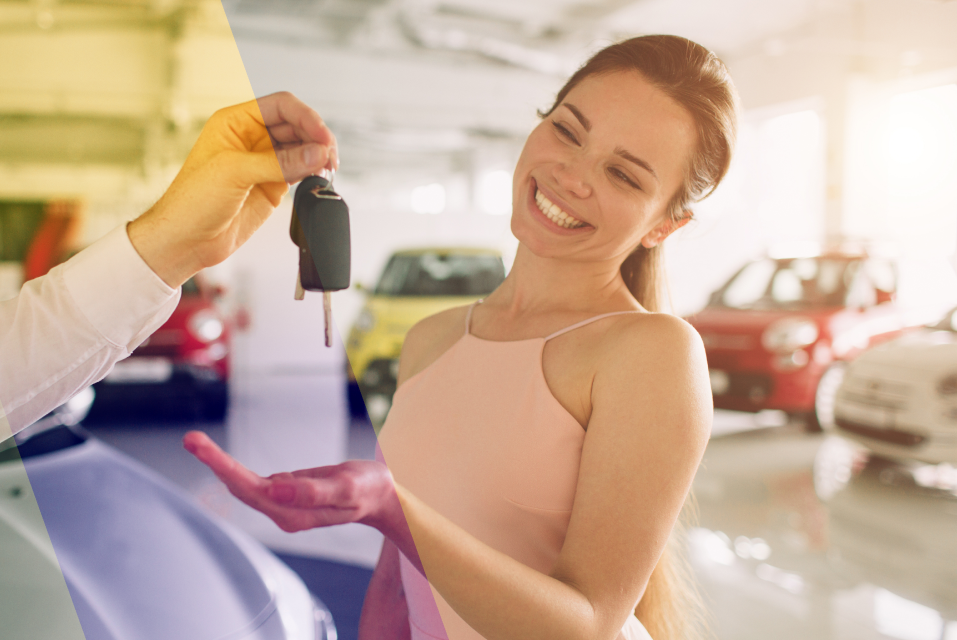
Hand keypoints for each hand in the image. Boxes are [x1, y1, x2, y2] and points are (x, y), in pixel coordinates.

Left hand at [129, 92, 337, 286]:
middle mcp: (251, 139)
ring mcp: (264, 163)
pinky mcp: (272, 185)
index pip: (280, 106)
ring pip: (302, 148)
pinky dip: (314, 172)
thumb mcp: (235, 172)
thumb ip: (279, 162)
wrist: (187, 240)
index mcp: (235, 123)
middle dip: (316, 137)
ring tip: (327, 167)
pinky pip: (301, 171)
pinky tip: (319, 177)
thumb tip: (316, 153)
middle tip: (329, 155)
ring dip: (318, 155)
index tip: (321, 136)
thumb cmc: (192, 201)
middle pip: (296, 125)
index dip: (305, 117)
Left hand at [183, 431, 406, 535]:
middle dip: (214, 462)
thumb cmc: (367, 489)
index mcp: (293, 514)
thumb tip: (274, 490)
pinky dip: (233, 467)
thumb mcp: (346, 487)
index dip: (224, 467)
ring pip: (243, 484)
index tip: (202, 447)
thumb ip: (311, 492)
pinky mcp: (285, 494)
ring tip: (196, 442)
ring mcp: (282, 504)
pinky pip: (253, 481)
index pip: (250, 490)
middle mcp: (282, 513)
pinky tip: (217, 458)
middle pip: (240, 488)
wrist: (382, 496)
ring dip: (219, 464)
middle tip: (191, 439)